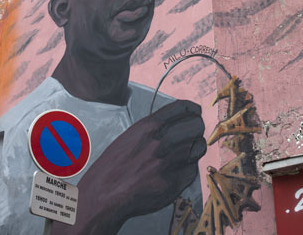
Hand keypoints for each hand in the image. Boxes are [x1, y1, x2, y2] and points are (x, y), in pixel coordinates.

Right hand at [52, 100, 205, 233]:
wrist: (103, 194)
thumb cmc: (115, 165)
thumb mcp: (131, 135)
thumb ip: (155, 127)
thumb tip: (180, 120)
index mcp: (149, 126)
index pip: (183, 107)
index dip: (193, 110)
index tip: (195, 114)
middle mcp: (161, 141)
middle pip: (197, 125)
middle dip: (196, 129)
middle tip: (191, 136)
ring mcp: (169, 162)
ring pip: (199, 146)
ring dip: (194, 149)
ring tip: (183, 154)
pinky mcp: (174, 182)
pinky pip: (192, 169)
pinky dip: (187, 170)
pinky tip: (174, 171)